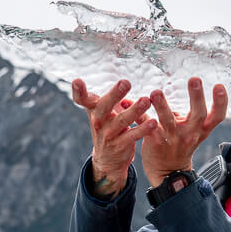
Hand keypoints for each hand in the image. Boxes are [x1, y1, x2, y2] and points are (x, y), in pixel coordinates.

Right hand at [72, 78, 156, 199]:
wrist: (108, 160)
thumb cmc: (108, 127)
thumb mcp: (103, 112)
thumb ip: (109, 96)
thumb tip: (116, 71)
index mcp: (94, 110)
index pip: (82, 99)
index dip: (79, 91)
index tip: (77, 81)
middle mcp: (98, 121)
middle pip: (104, 106)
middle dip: (114, 95)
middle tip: (125, 82)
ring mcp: (107, 134)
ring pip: (121, 121)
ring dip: (135, 110)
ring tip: (146, 100)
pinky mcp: (119, 145)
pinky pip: (132, 136)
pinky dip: (143, 129)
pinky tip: (153, 122)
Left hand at [142, 77, 227, 187]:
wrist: (169, 172)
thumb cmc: (182, 145)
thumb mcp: (195, 130)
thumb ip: (193, 111)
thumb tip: (189, 84)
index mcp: (202, 129)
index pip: (217, 116)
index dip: (221, 102)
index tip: (219, 86)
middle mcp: (190, 133)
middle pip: (197, 114)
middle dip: (196, 97)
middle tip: (195, 79)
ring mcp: (173, 138)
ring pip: (168, 121)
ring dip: (162, 106)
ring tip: (156, 93)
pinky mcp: (156, 141)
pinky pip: (147, 126)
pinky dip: (139, 115)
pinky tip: (129, 103)